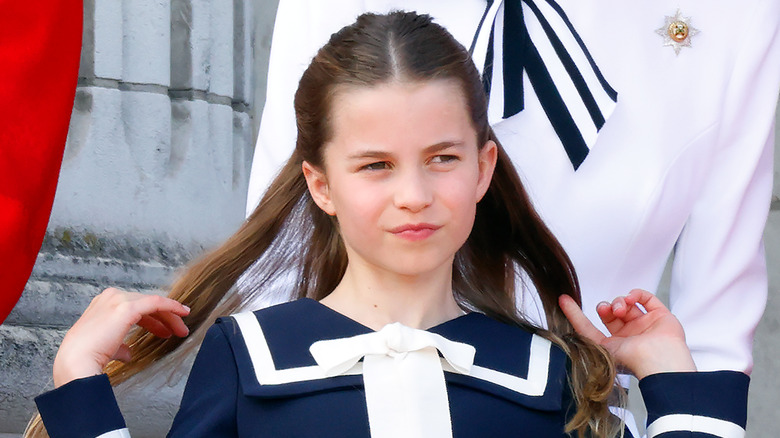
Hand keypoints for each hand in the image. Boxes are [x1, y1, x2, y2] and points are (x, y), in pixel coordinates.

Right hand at [53, 287, 189, 387]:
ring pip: (153, 303)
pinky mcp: (127, 307)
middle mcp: (110, 297)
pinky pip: (156, 302)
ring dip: (170, 316)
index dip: (152, 318)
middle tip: (177, 330)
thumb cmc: (87, 358)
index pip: (134, 307)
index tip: (166, 328)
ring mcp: (118, 300)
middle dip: (164, 318)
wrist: (77, 363)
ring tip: (181, 330)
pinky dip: (171, 306)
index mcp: (102, 305)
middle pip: (145, 304)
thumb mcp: (105, 348)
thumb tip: (128, 352)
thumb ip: (118, 346)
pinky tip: (182, 313)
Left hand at [559, 289, 695, 378]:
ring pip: (626, 304)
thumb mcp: (599, 346)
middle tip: (606, 310)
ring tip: (620, 309)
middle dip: (605, 307)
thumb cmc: (631, 360)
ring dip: (619, 302)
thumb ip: (583, 330)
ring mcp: (645, 325)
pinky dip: (636, 294)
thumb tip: (566, 314)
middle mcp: (629, 335)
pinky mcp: (660, 316)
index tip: (563, 299)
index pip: (591, 326)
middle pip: (610, 312)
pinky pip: (646, 298)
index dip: (576, 313)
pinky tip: (631, 298)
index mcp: (614, 345)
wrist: (658, 361)